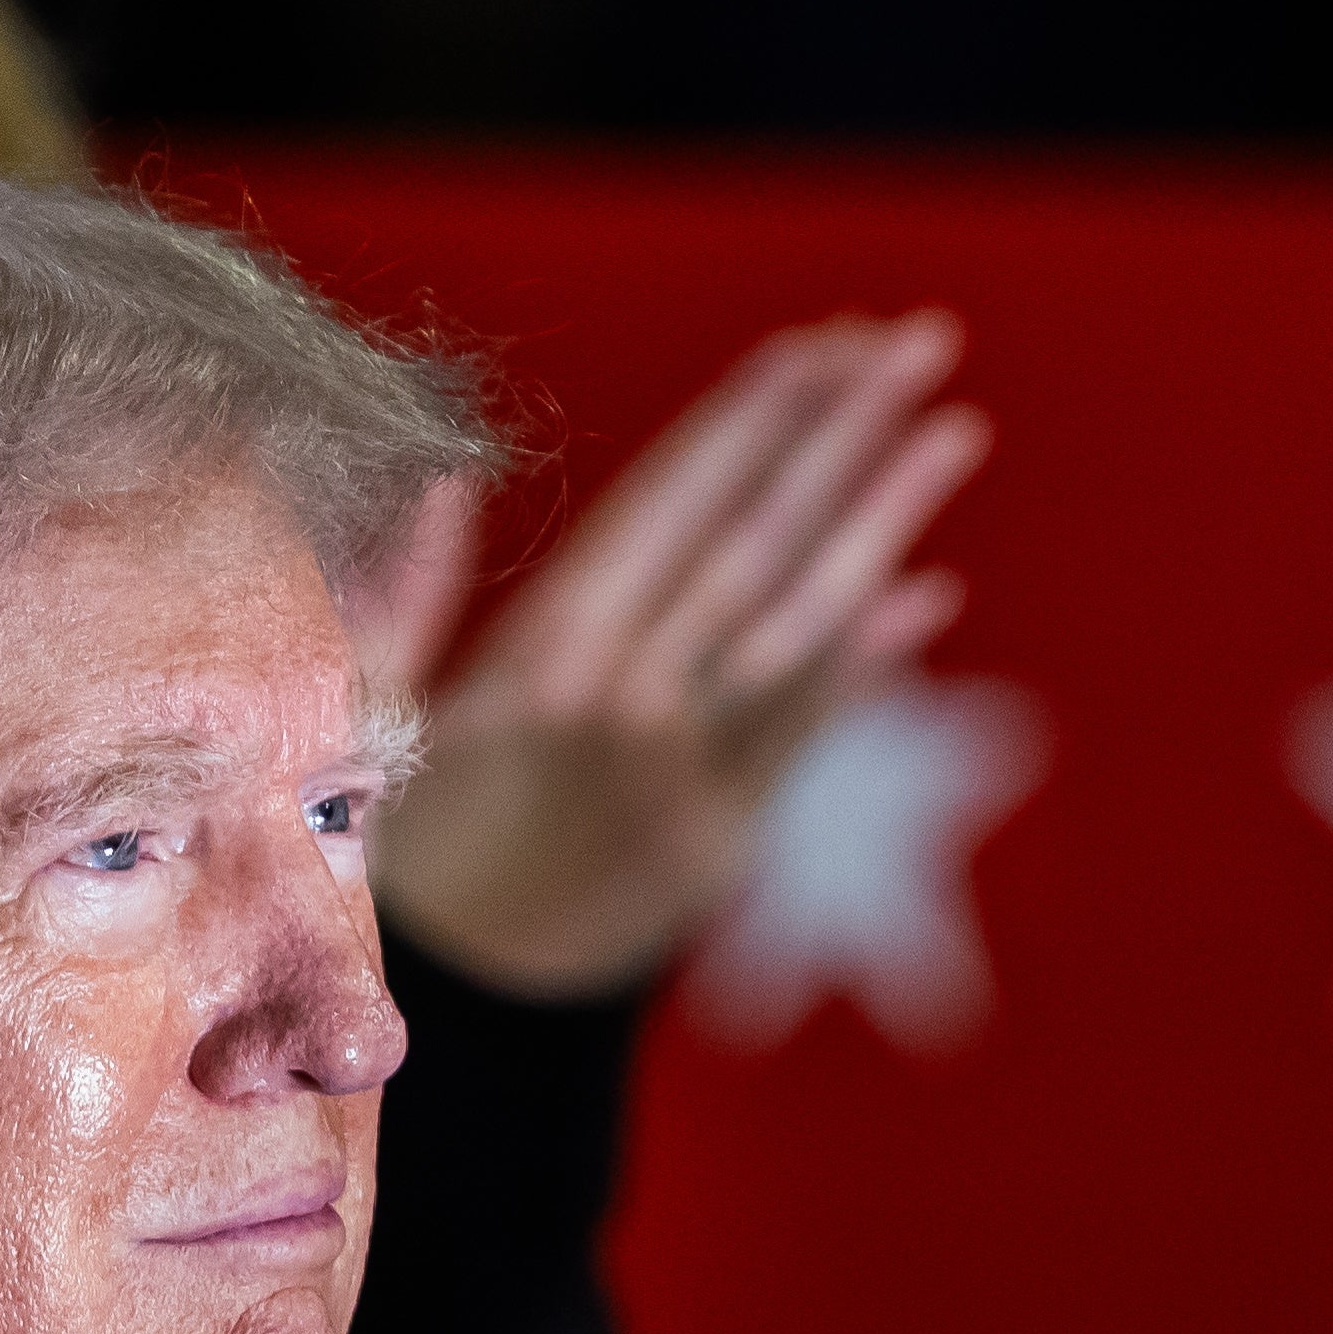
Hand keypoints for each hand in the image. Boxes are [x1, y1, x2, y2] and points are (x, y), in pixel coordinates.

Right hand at [359, 314, 986, 995]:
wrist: (447, 994)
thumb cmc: (404, 827)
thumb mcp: (375, 704)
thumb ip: (409, 590)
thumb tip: (442, 483)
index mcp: (542, 643)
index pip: (670, 500)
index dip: (753, 415)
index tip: (825, 339)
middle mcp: (620, 698)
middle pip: (752, 541)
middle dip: (843, 434)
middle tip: (922, 342)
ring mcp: (678, 772)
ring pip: (797, 626)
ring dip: (884, 521)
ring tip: (957, 428)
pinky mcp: (720, 840)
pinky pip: (803, 734)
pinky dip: (868, 662)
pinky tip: (931, 592)